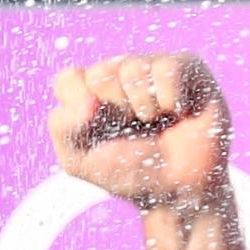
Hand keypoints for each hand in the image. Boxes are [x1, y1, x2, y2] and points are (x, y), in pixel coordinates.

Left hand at [51, 54, 232, 210]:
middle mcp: (118, 76)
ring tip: (154, 121)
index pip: (68, 80)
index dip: (77, 104)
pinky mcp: (185, 65)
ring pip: (132, 68)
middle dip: (113, 109)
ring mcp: (151, 67)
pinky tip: (178, 112)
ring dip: (142, 106)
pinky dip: (169, 99)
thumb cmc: (128, 171)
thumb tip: (86, 100)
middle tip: (130, 128)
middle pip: (99, 74)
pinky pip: (166, 68)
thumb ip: (65, 129)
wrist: (180, 185)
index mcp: (88, 95)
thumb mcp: (80, 161)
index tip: (92, 128)